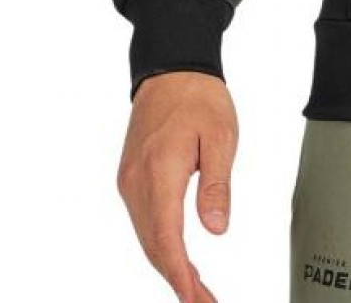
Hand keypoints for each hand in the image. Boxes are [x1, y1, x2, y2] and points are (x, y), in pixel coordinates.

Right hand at [116, 70, 237, 302]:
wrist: (170, 70)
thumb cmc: (200, 98)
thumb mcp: (222, 137)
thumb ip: (216, 185)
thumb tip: (216, 230)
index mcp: (159, 172)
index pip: (166, 239)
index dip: (180, 276)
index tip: (194, 300)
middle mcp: (136, 183)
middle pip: (153, 246)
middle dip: (177, 280)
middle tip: (202, 302)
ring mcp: (129, 182)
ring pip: (146, 237)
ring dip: (168, 266)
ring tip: (196, 290)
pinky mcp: (130, 179)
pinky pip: (144, 222)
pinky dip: (159, 245)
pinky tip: (178, 258)